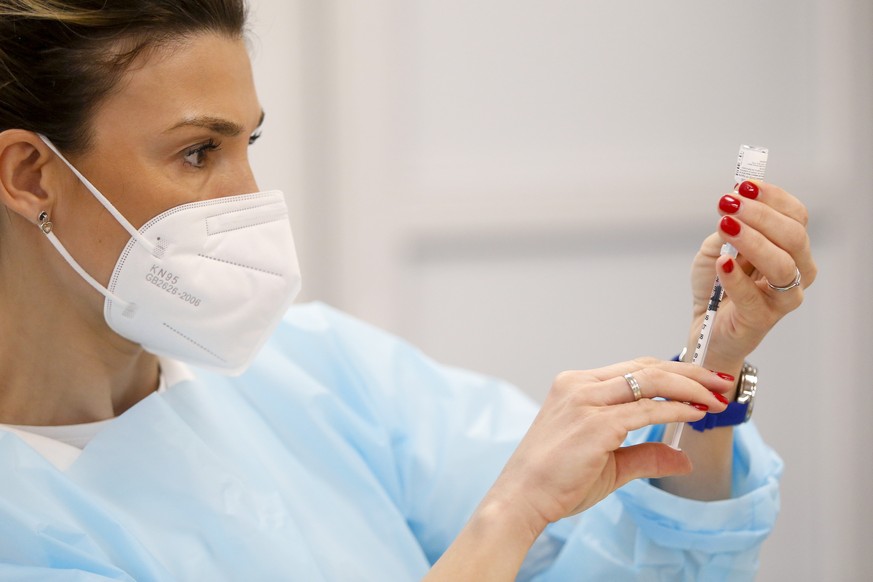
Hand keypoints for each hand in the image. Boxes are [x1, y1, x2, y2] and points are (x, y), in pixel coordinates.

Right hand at [484, 358, 730, 532]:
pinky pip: (646, 409)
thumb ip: (645, 454)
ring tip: (718, 397)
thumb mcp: (608, 463)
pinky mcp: (595, 424)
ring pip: (650, 380)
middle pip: (647, 367)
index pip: (634, 369)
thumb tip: (682, 457)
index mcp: (576, 386)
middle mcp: (579, 385)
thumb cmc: (555, 480)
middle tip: (723, 382)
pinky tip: (697, 413)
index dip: (674, 371)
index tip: (704, 381)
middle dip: (691, 372)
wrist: (522, 498)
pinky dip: (677, 409)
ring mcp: (586, 401)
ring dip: (691, 387)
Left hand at [688, 180, 815, 371]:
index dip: (772, 197)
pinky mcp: (762, 319)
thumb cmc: (717, 283)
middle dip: (760, 215)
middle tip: (728, 203)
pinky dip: (736, 278)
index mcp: (790, 247)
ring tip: (725, 226)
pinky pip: (752, 296)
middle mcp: (797, 270)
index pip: (795, 215)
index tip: (744, 186)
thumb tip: (734, 202)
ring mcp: (783, 297)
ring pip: (782, 264)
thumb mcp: (718, 248)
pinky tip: (722, 264)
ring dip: (752, 240)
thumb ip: (729, 228)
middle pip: (793, 236)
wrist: (705, 325)